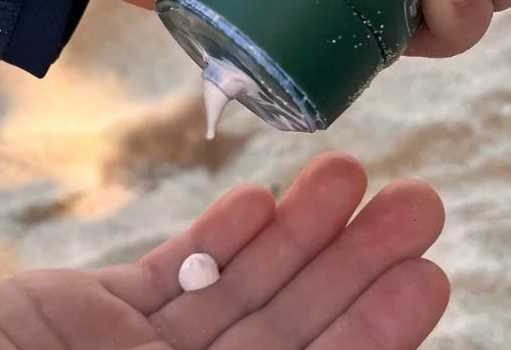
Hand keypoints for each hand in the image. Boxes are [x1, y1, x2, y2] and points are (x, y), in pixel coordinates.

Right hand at [0, 154, 446, 349]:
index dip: (367, 341)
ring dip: (300, 234)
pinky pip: (171, 271)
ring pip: (238, 293)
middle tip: (421, 206)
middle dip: (356, 271)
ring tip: (357, 176)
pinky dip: (219, 232)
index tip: (425, 281)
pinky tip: (263, 195)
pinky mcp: (85, 314)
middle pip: (286, 338)